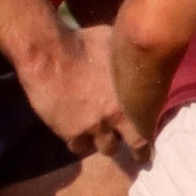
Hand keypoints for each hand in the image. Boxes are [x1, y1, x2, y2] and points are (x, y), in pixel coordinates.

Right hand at [17, 25, 144, 158]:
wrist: (49, 55)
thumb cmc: (84, 44)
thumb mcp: (116, 49)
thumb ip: (128, 63)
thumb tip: (137, 59)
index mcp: (129, 102)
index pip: (143, 135)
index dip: (145, 146)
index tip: (146, 151)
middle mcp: (112, 120)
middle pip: (124, 146)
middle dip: (125, 147)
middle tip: (125, 146)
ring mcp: (90, 128)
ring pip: (101, 148)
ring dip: (102, 143)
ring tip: (100, 137)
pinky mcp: (68, 131)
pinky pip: (77, 146)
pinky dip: (80, 141)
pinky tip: (78, 134)